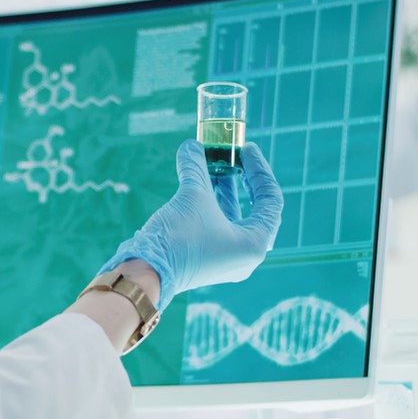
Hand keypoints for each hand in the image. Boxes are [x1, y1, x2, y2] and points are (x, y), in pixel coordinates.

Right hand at [101, 140, 282, 303]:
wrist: (146, 273)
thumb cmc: (178, 237)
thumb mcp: (193, 195)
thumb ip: (197, 166)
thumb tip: (192, 145)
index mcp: (255, 244)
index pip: (270, 200)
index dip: (260, 170)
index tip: (247, 149)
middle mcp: (245, 255)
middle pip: (255, 208)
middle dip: (244, 179)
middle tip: (236, 156)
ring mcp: (226, 258)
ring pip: (233, 215)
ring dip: (224, 188)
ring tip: (213, 162)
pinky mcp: (207, 258)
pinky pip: (217, 224)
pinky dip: (211, 203)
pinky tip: (199, 182)